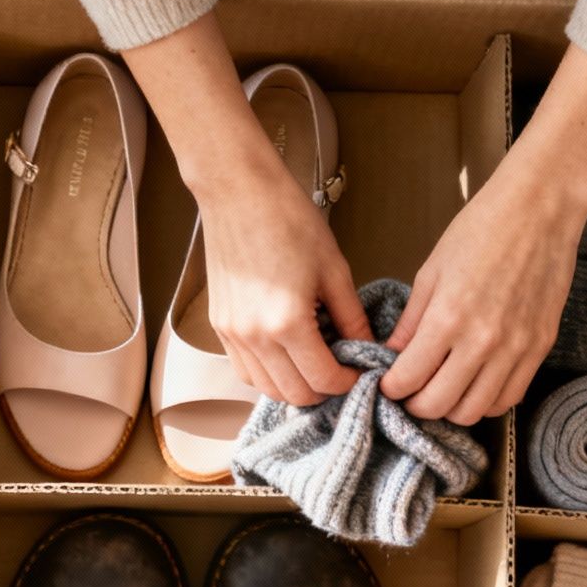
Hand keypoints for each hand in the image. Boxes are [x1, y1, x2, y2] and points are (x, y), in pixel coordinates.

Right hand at [122, 14, 363, 405]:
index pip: (324, 380)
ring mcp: (231, 334)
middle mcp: (254, 337)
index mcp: (287, 323)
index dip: (348, 382)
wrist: (238, 191)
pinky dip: (268, 375)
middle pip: (295, 394)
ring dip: (295, 386)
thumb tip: (367, 346)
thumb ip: (351, 317)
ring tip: (315, 363)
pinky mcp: (219, 326)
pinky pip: (244, 371)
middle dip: (324, 389)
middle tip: (341, 369)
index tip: (360, 370)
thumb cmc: (287, 219)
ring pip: (266, 389)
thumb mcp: (334, 269)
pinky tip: (286, 355)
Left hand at [380, 176, 583, 423]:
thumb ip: (411, 320)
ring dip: (451, 408)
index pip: (408, 380)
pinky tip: (475, 384)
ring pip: (474, 411)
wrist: (541, 209)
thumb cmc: (483, 229)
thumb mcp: (432, 271)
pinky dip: (486, 401)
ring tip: (442, 389)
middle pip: (438, 405)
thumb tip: (392, 355)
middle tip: (411, 391)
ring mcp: (516, 349)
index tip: (388, 383)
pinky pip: (509, 398)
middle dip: (415, 404)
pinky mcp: (540, 348)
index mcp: (448, 318)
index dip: (391, 388)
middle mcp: (482, 341)